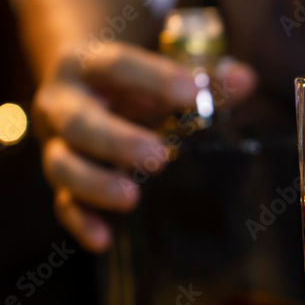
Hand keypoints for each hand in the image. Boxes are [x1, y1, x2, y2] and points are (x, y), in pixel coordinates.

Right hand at [31, 42, 256, 250]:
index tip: (192, 92)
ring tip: (131, 198)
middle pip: (80, 123)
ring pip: (63, 166)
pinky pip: (64, 204)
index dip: (153, 77)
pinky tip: (104, 240)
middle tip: (159, 158)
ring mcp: (59, 144)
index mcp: (88, 64)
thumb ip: (203, 77)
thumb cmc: (131, 81)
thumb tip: (246, 80)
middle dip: (117, 141)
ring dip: (95, 184)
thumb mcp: (159, 73)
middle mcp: (63, 105)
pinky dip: (81, 222)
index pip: (115, 66)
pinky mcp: (62, 181)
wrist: (80, 87)